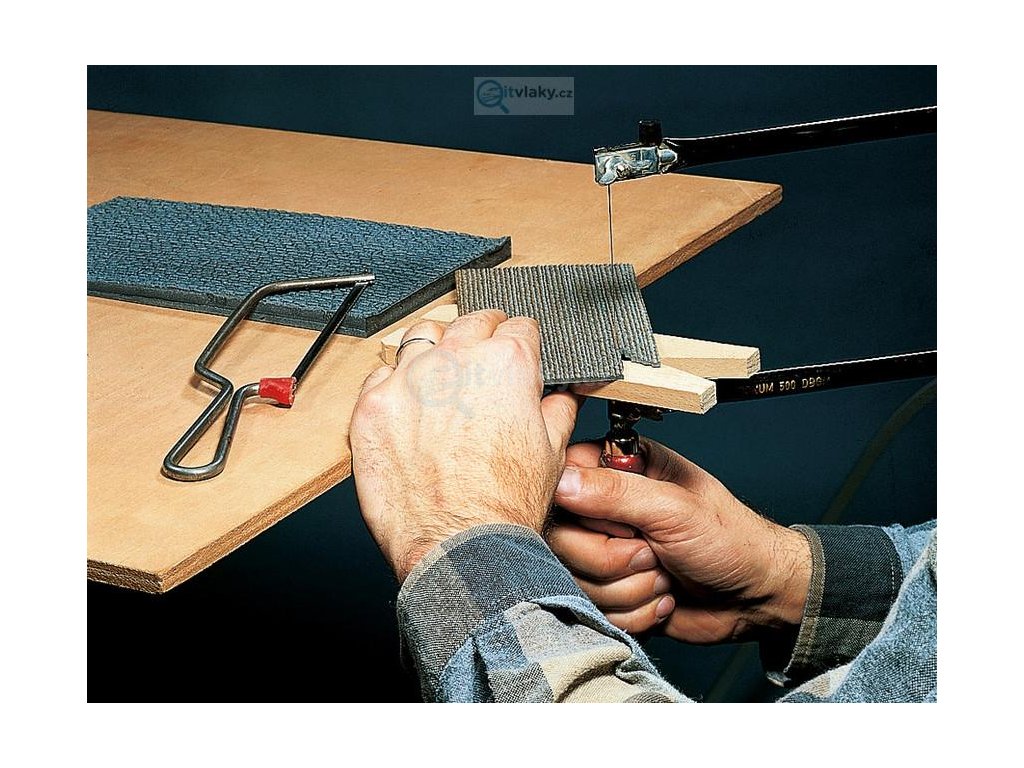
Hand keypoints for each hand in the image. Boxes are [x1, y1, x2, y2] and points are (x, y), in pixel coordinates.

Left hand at [350, 309, 579, 582]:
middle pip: (470, 321)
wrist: (459, 549)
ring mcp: (409, 380)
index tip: (518, 353)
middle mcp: (456, 361)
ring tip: (442, 380)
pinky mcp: (372, 406)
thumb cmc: (504, 507)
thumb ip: (558, 409)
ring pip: (421, 338)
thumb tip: (561, 396)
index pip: (520, 327)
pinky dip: (396, 385)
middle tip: (483, 361)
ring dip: (436, 352)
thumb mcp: (552, 452)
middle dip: (482, 335)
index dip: (523, 342)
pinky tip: (408, 408)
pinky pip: (381, 375)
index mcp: (507, 364)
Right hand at [547, 439, 810, 641]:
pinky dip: (636, 612)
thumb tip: (561, 481)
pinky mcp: (611, 590)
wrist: (757, 597)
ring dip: (630, 588)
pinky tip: (664, 598)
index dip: (582, 511)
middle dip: (612, 559)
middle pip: (562, 539)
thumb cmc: (731, 540)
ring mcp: (607, 550)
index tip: (621, 523)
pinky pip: (596, 608)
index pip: (561, 480)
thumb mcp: (674, 509)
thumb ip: (615, 492)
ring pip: (577, 578)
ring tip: (666, 574)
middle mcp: (606, 508)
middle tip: (653, 553)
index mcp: (620, 469)